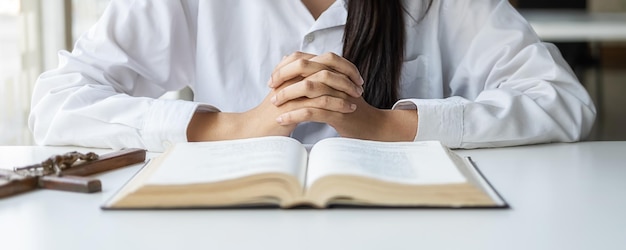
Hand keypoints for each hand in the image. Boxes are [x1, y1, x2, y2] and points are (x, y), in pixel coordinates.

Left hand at [267, 52, 416, 140]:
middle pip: (305, 68)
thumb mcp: (335, 93)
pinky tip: (282, 120)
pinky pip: (313, 111)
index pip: (306, 59)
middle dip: (284, 76)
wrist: (374, 129)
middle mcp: (337, 79)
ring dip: (287, 95)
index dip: (287, 65)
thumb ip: (320, 82)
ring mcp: (339, 95)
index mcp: (335, 72)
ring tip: (274, 104)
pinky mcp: (339, 113)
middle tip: (271, 87)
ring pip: (308, 88)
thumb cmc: (351, 112)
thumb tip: (295, 77)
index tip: (274, 77)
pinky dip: (294, 114)